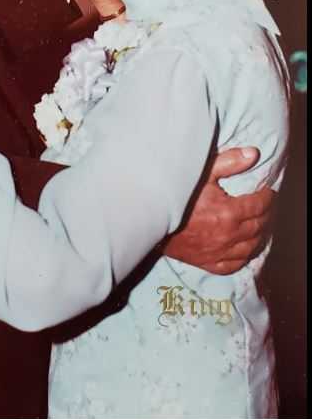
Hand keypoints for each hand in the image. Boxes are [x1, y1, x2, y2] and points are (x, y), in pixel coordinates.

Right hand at [162, 146, 274, 273]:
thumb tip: (253, 154)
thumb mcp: (201, 172)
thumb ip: (229, 162)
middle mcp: (228, 235)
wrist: (150, 218)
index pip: (259, 205)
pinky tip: (244, 247)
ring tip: (258, 224)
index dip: (267, 197)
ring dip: (258, 234)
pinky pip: (234, 264)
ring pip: (250, 247)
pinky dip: (243, 256)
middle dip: (265, 214)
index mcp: (228, 212)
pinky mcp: (208, 262)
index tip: (268, 191)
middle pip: (258, 226)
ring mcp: (218, 252)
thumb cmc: (176, 192)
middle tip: (265, 205)